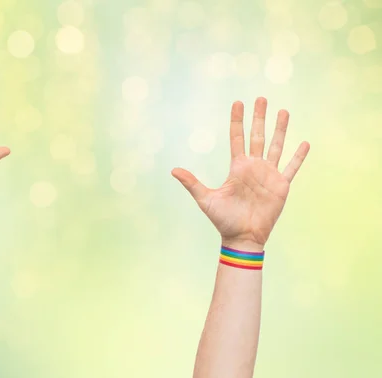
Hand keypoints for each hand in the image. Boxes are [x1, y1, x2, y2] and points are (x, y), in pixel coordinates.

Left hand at [172, 98, 308, 250]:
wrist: (242, 237)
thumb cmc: (223, 220)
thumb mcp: (205, 199)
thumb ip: (192, 183)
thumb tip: (173, 170)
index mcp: (237, 167)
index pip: (237, 137)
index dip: (237, 120)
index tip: (237, 102)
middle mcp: (254, 167)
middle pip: (257, 136)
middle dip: (259, 117)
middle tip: (261, 98)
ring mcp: (268, 175)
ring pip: (276, 146)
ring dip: (280, 129)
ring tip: (283, 111)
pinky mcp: (281, 186)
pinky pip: (291, 168)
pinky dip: (298, 156)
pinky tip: (304, 142)